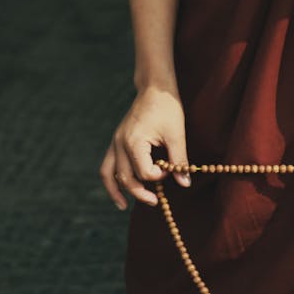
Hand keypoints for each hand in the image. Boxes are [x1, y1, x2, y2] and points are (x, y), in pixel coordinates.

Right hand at [100, 86, 189, 209]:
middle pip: (126, 178)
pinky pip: (108, 165)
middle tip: (155, 201)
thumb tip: (185, 183)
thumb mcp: (176, 134)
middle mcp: (120, 143)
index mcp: (134, 142)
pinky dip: (111, 179)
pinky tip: (119, 191)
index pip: (145, 172)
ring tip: (124, 206)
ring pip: (110, 174)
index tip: (172, 167)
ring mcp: (116, 141)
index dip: (160, 175)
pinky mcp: (117, 140)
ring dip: (118, 191)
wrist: (155, 87)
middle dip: (141, 192)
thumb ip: (179, 160)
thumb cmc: (167, 108)